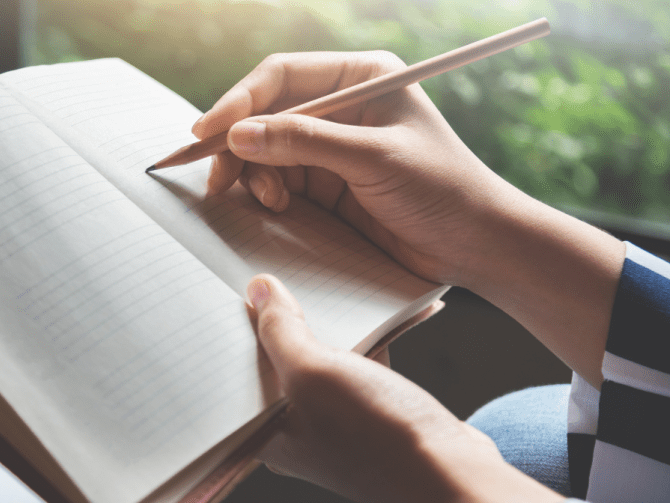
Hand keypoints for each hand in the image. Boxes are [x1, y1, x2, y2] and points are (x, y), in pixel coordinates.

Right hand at [195, 51, 516, 284]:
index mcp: (360, 77)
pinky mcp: (325, 182)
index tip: (208, 131)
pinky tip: (276, 207)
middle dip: (238, 144)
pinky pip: (276, 178)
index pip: (281, 76)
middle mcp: (341, 105)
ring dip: (253, 174)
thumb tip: (239, 134)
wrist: (474, 244)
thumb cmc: (442, 189)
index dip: (239, 102)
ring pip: (264, 149)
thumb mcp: (373, 159)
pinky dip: (265, 191)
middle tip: (218, 179)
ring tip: (267, 201)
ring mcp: (330, 145)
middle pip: (264, 113)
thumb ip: (305, 142)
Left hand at [248, 274, 562, 502]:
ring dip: (327, 322)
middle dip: (280, 319)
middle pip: (275, 362)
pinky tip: (388, 305)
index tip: (230, 287)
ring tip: (325, 279)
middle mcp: (293, 431)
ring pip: (319, 360)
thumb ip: (280, 330)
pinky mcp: (372, 412)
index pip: (233, 374)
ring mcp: (334, 422)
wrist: (456, 478)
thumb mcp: (314, 372)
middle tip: (275, 273)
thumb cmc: (377, 437)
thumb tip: (258, 290)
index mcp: (264, 433)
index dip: (232, 331)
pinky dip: (370, 335)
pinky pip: (360, 363)